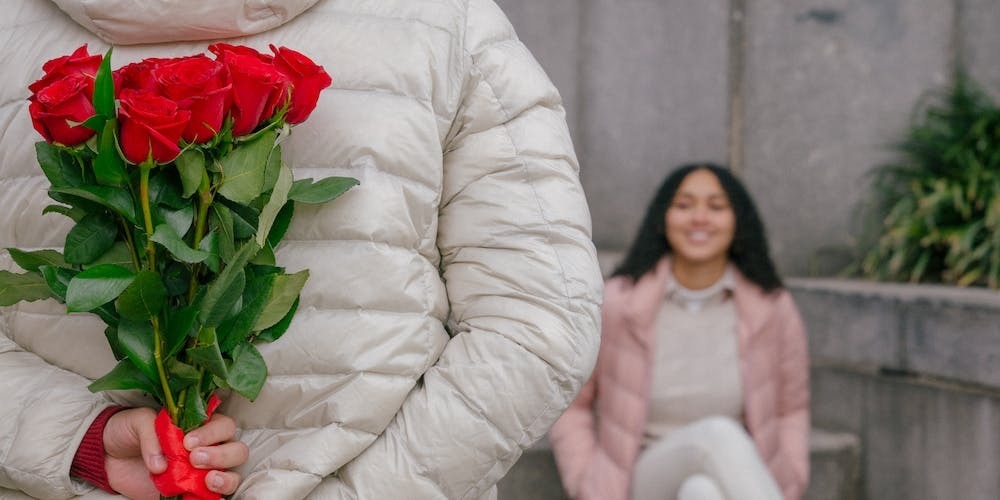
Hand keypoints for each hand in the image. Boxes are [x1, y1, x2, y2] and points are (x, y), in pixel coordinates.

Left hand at [103, 407, 248, 498]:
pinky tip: (201, 495)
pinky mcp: (191, 492)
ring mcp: (202, 472)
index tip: (188, 442)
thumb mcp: (138, 422)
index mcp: (200, 425)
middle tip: (195, 459)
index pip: (223, 425)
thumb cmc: (129, 431)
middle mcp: (208, 447)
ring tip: (208, 480)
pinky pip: (212, 496)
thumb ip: (152, 436)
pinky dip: (213, 497)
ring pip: (232, 474)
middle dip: (222, 454)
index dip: (212, 433)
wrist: (107, 455)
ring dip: (225, 477)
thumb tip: (161, 465)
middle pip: (236, 449)